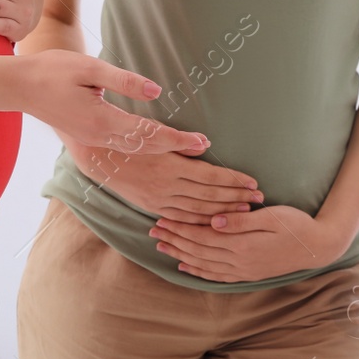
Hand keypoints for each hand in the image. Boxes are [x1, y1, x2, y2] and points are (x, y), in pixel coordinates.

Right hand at [17, 51, 208, 152]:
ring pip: (134, 151)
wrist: (19, 87)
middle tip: (203, 146)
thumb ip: (124, 81)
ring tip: (184, 146)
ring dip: (160, 150)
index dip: (178, 139)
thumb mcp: (90, 68)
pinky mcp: (88, 136)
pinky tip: (153, 143)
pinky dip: (143, 148)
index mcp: (101, 121)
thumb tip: (157, 89)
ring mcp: (92, 139)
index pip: (149, 134)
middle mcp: (99, 136)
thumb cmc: (52, 71)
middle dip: (175, 148)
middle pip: (146, 148)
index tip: (202, 141)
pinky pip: (122, 148)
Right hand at [66, 144, 260, 223]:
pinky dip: (201, 221)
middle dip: (236, 198)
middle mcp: (167, 186)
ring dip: (223, 211)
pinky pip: (182, 218)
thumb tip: (207, 143)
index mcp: (170, 166)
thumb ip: (181, 141)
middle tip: (259, 199)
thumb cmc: (129, 139)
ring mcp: (159, 200)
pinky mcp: (152, 207)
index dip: (234, 180)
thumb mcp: (153, 135)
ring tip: (244, 211)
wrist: (99, 157)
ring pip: (198, 210)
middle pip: (209, 195)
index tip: (253, 183)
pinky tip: (215, 222)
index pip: (210, 176)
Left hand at [150, 205, 346, 282]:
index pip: (202, 237)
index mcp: (242, 245)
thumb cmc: (297, 225)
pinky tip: (185, 267)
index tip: (162, 219)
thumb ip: (241, 221)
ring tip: (161, 247)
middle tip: (153, 232)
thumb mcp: (272, 217)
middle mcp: (239, 262)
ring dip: (180, 256)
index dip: (180, 229)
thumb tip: (214, 221)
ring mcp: (242, 271)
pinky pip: (216, 276)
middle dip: (174, 241)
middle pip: (197, 251)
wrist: (318, 247)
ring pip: (203, 265)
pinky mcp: (247, 274)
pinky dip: (198, 272)